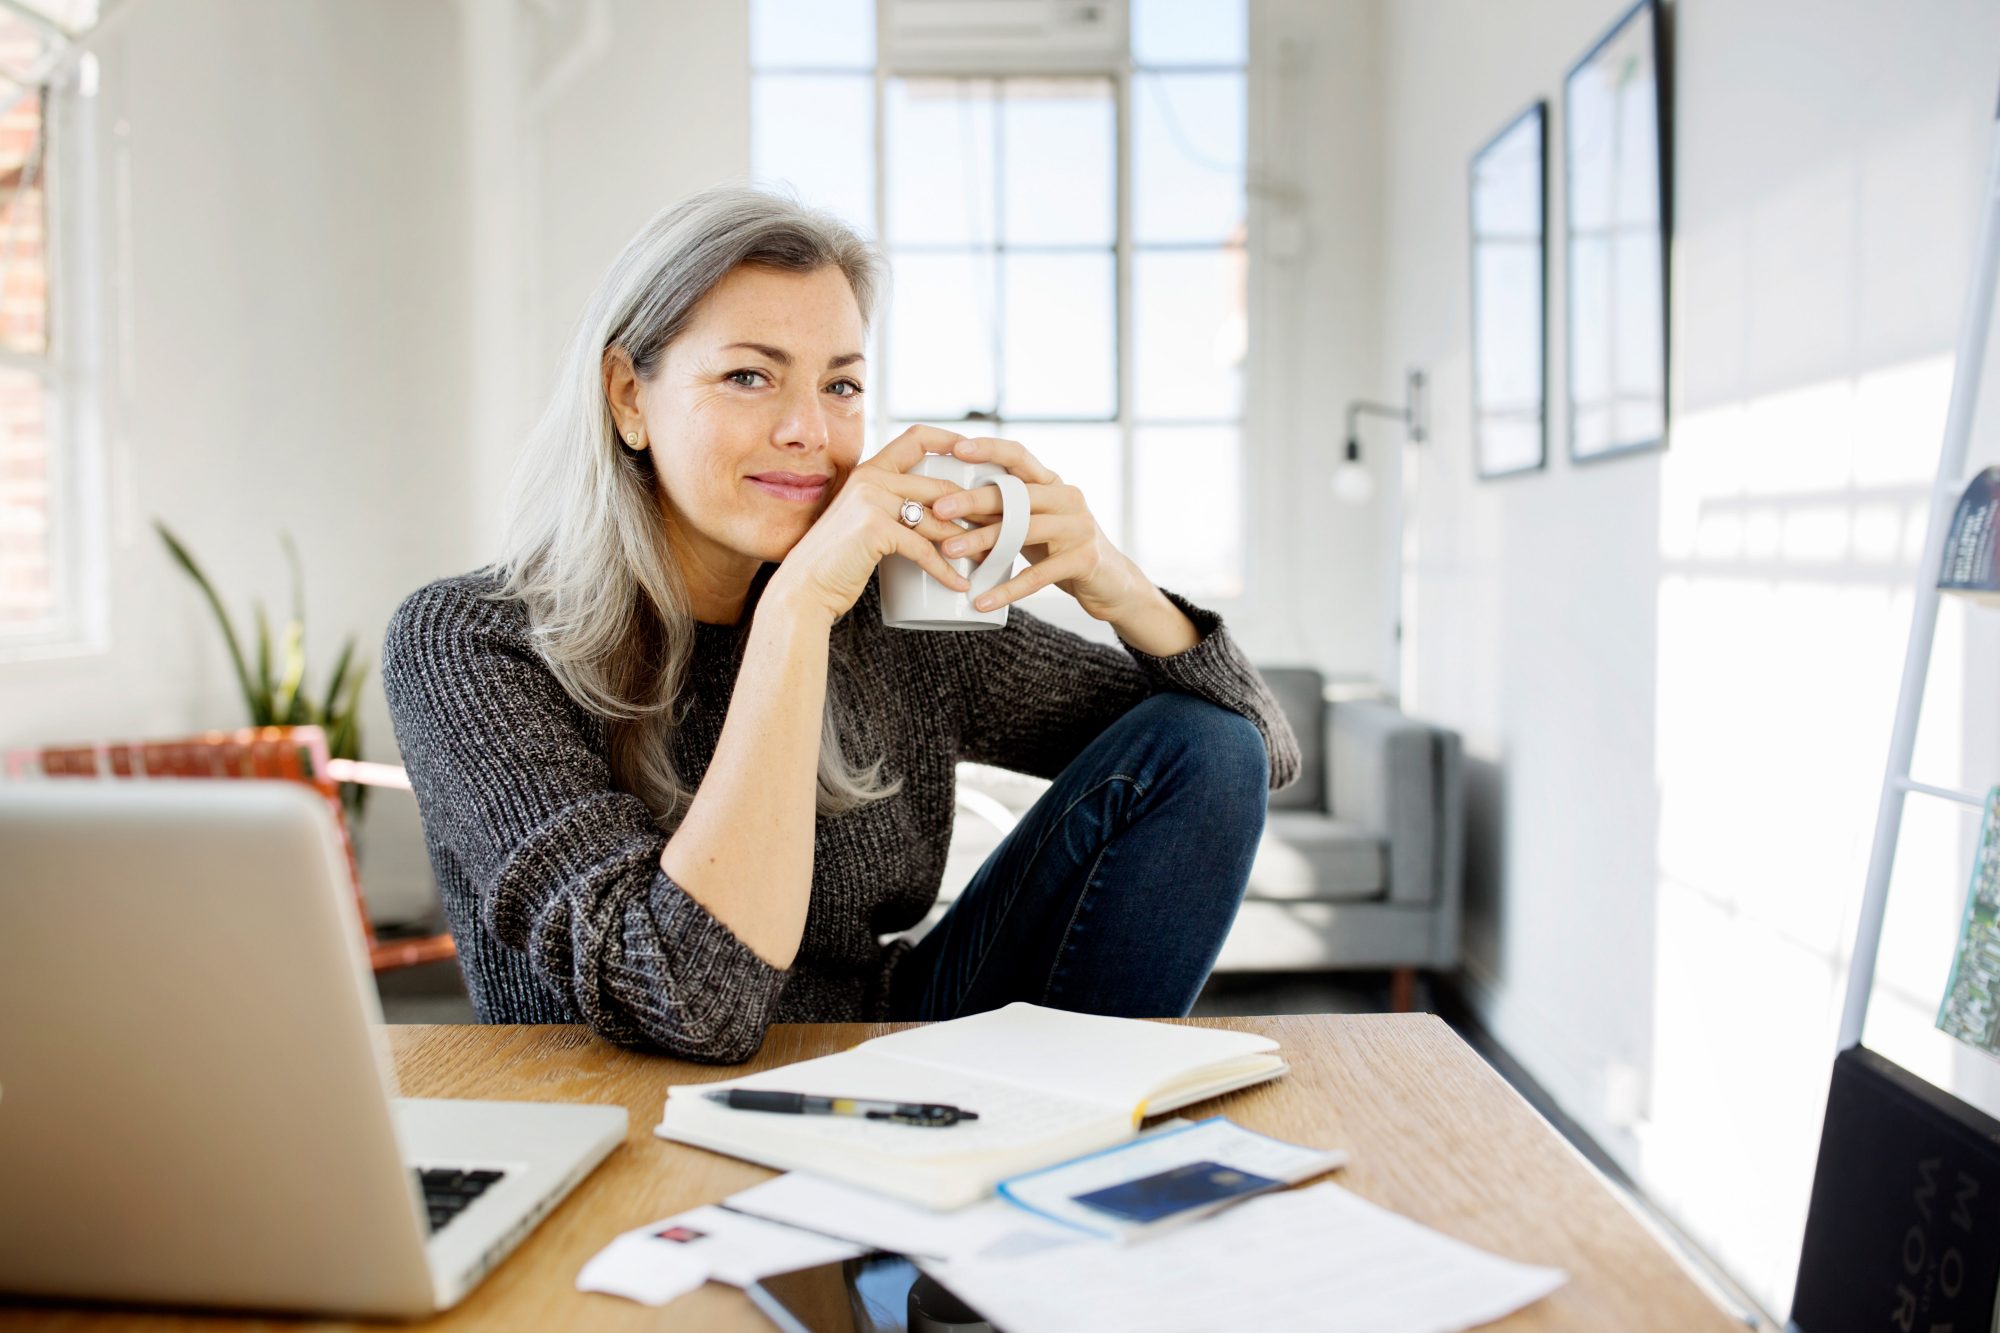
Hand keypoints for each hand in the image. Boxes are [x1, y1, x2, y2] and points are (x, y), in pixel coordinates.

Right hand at [764, 426, 974, 626]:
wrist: (804, 588)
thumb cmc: (836, 562)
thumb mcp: (864, 522)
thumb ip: (890, 508)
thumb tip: (936, 513)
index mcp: (870, 471)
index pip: (916, 438)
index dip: (951, 440)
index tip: (978, 454)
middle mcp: (871, 478)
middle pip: (940, 487)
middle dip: (975, 509)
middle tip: (1000, 528)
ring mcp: (871, 500)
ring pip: (936, 518)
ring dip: (967, 542)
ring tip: (987, 559)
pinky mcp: (875, 527)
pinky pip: (923, 548)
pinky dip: (945, 570)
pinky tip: (959, 584)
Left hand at [928, 436, 1145, 621]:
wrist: (1113, 583)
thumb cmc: (1061, 549)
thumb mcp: (1035, 523)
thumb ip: (1005, 510)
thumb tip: (949, 503)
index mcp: (1053, 483)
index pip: (1019, 455)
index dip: (988, 448)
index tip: (956, 447)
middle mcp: (1068, 498)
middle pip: (1016, 493)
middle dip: (974, 500)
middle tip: (938, 508)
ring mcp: (1079, 527)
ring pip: (1023, 530)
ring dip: (983, 541)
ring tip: (949, 552)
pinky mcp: (1085, 560)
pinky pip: (1038, 575)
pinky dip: (1007, 589)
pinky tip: (982, 601)